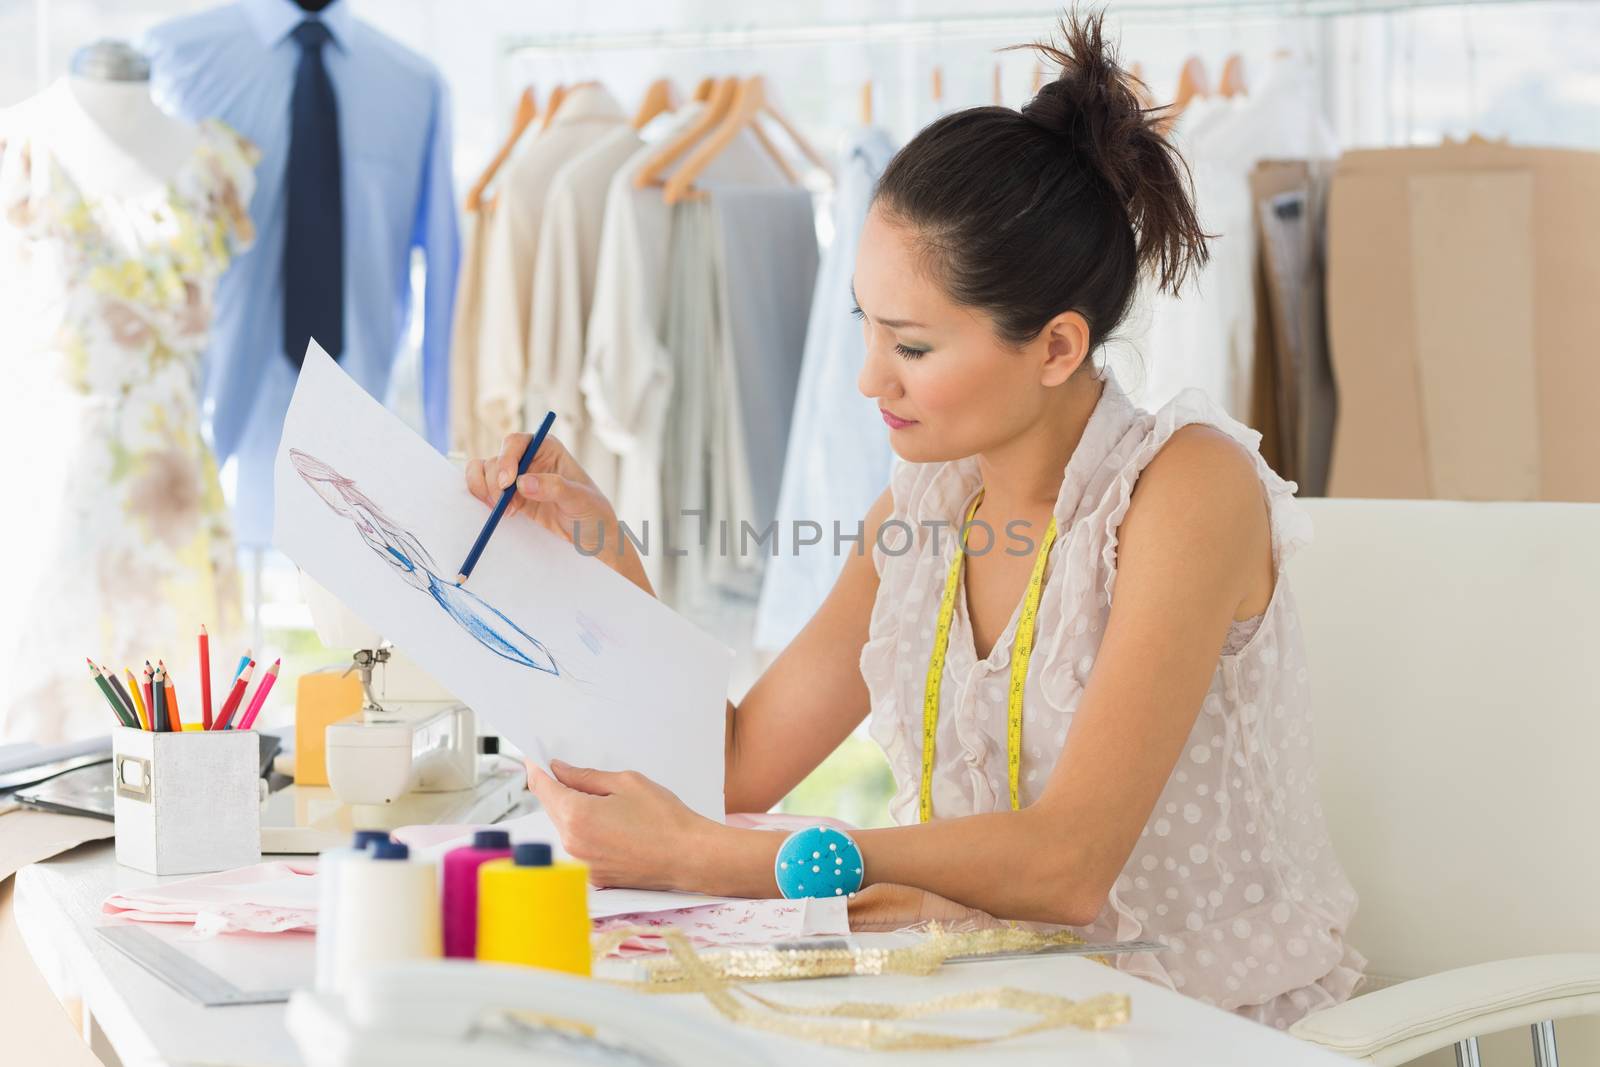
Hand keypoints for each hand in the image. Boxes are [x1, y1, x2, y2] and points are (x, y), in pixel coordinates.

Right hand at [465, 435, 654, 596]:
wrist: (591, 536)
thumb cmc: (592, 512)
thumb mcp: (580, 500)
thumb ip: (554, 488)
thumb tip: (523, 482)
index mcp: (547, 448)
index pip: (517, 442)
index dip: (506, 459)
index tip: (508, 483)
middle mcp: (528, 458)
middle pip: (496, 459)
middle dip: (495, 482)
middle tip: (505, 506)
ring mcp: (516, 478)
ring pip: (484, 472)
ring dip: (486, 490)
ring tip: (504, 511)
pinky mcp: (508, 497)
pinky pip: (483, 489)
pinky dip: (481, 497)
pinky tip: (496, 512)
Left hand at [527, 758, 715, 891]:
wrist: (689, 857)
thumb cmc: (664, 819)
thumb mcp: (626, 783)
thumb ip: (586, 777)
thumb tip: (560, 770)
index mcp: (576, 815)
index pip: (542, 787)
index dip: (536, 769)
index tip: (535, 758)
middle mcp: (572, 843)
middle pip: (551, 807)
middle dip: (558, 789)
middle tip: (577, 774)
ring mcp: (582, 863)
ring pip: (565, 827)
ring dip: (575, 811)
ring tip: (609, 804)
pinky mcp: (594, 875)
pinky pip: (580, 845)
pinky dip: (587, 831)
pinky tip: (614, 825)